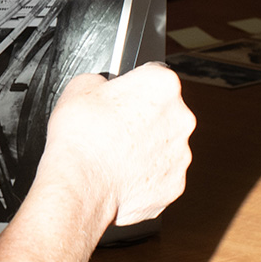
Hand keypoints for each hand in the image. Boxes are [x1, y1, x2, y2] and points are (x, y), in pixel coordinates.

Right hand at [39, 63, 194, 229]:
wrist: (81, 184)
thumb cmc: (81, 136)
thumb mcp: (79, 86)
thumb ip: (101, 81)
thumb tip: (103, 88)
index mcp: (162, 85)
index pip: (152, 77)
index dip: (130, 88)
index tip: (117, 99)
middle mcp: (180, 118)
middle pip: (163, 113)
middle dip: (141, 119)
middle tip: (111, 128)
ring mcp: (180, 154)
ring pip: (163, 146)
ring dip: (144, 148)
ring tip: (112, 155)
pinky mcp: (174, 184)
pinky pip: (160, 175)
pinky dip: (144, 176)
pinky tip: (119, 175)